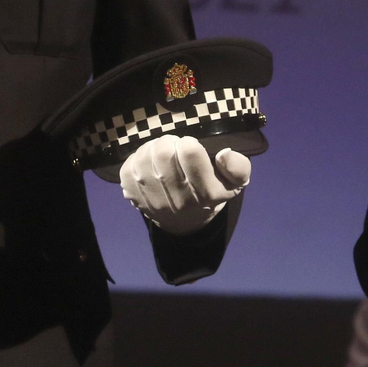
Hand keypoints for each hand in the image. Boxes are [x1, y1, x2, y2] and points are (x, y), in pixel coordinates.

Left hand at [118, 135, 250, 235]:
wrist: (185, 225)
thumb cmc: (210, 196)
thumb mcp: (234, 184)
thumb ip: (238, 167)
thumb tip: (224, 153)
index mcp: (206, 193)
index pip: (189, 151)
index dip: (189, 142)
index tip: (190, 148)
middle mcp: (179, 200)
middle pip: (163, 151)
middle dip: (169, 142)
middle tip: (174, 148)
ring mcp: (153, 200)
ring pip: (144, 156)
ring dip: (152, 148)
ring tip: (161, 155)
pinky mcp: (133, 196)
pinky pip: (129, 165)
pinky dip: (137, 158)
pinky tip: (148, 164)